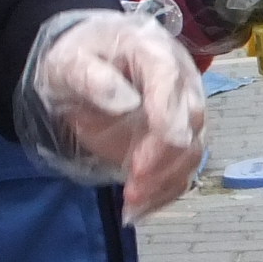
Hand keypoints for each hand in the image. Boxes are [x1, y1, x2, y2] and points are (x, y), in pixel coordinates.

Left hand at [29, 10, 208, 218]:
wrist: (87, 65)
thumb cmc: (78, 58)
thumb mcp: (70, 61)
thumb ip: (92, 77)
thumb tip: (125, 102)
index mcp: (153, 51)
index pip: (169, 79)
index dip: (167, 113)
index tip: (156, 142)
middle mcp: (180, 80)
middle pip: (190, 120)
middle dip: (165, 156)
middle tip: (134, 181)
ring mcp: (182, 112)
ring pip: (192, 150)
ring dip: (165, 180)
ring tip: (132, 202)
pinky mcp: (176, 140)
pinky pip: (180, 170)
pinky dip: (163, 193)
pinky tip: (138, 210)